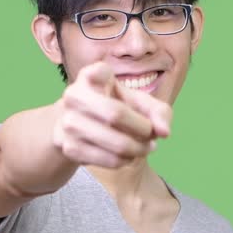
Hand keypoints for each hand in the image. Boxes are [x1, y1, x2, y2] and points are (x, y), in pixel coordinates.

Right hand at [51, 61, 172, 167]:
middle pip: (115, 114)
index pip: (99, 71)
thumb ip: (159, 112)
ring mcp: (68, 122)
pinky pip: (108, 159)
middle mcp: (74, 96)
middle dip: (143, 129)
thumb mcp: (138, 103)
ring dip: (138, 149)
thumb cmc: (115, 108)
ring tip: (145, 147)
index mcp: (90, 77)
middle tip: (152, 136)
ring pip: (116, 142)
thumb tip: (164, 132)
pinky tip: (129, 156)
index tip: (113, 83)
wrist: (79, 129)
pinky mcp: (69, 147)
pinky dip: (126, 161)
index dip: (107, 77)